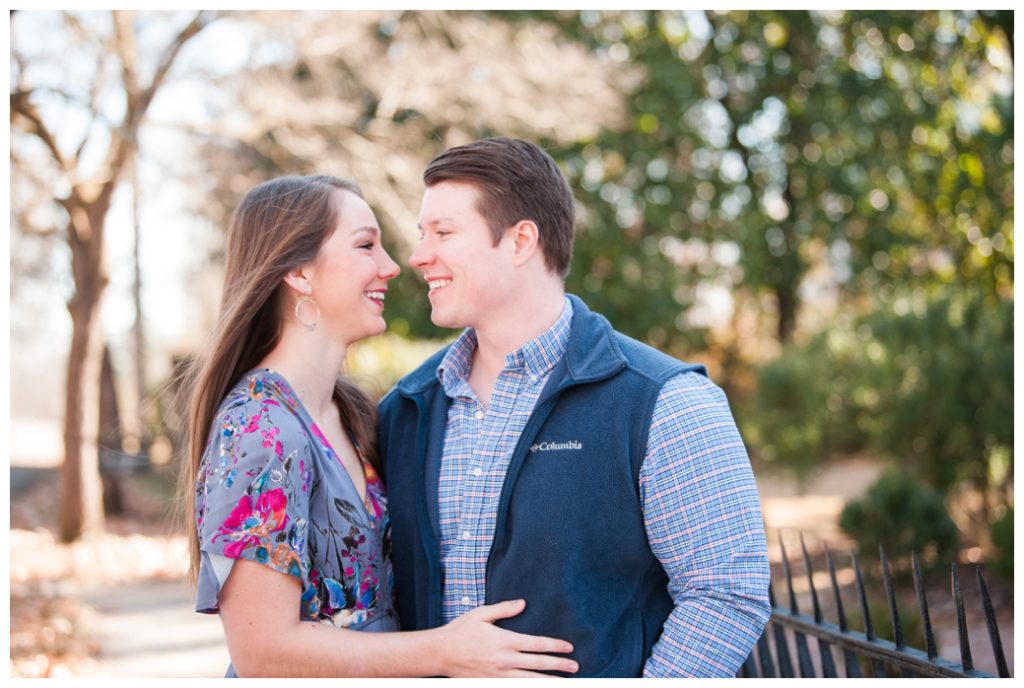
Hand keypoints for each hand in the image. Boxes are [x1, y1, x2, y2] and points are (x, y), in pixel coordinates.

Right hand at [435, 599, 577, 676]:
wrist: (439, 653)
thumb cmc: (460, 631)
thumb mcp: (481, 614)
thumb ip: (503, 609)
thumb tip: (522, 603)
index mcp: (504, 640)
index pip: (537, 644)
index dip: (555, 646)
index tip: (569, 647)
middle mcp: (505, 660)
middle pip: (538, 665)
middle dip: (559, 666)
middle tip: (575, 667)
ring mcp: (498, 675)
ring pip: (530, 681)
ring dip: (548, 682)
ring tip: (564, 683)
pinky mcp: (491, 684)